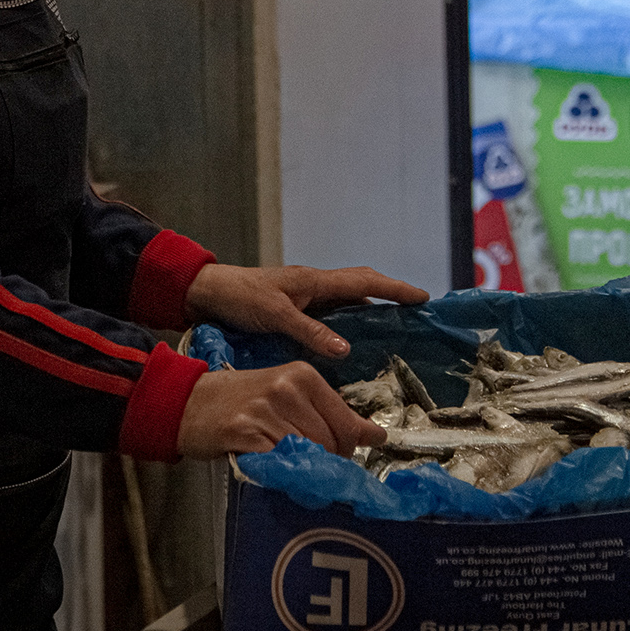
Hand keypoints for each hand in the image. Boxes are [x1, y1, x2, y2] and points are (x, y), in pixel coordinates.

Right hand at [175, 363, 383, 456]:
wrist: (190, 401)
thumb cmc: (243, 399)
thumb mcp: (290, 395)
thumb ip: (332, 413)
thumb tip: (377, 435)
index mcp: (304, 375)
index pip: (346, 423)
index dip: (345, 448)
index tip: (336, 456)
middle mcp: (287, 388)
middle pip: (329, 443)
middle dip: (323, 462)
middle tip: (302, 462)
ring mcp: (265, 409)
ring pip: (306, 455)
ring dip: (299, 468)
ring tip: (282, 460)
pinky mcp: (244, 432)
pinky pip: (278, 463)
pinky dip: (278, 472)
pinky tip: (267, 464)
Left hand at [183, 263, 428, 358]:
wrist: (207, 294)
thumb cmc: (239, 299)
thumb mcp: (275, 316)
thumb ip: (310, 332)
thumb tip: (347, 349)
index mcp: (315, 281)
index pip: (365, 282)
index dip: (395, 289)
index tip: (422, 297)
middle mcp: (314, 285)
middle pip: (362, 287)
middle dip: (390, 296)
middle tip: (414, 312)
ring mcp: (304, 296)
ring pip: (346, 301)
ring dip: (369, 312)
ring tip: (391, 333)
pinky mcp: (294, 308)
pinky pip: (330, 314)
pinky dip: (346, 325)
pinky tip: (349, 344)